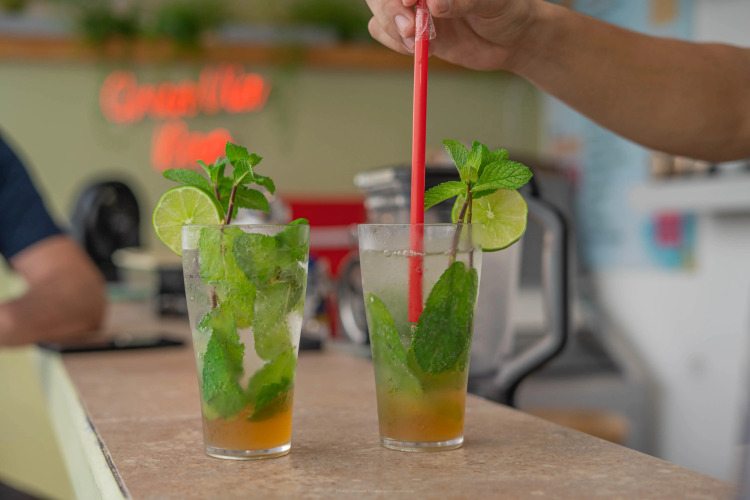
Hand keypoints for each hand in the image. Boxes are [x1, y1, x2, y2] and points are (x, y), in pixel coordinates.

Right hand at [366, 0, 542, 70]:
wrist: (510, 41)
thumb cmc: (507, 11)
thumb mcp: (493, 3)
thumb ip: (464, 0)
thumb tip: (435, 4)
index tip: (411, 1)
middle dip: (390, 10)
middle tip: (411, 30)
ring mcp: (412, 6)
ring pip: (379, 10)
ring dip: (392, 29)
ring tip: (418, 45)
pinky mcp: (408, 29)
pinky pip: (381, 31)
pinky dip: (394, 43)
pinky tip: (419, 50)